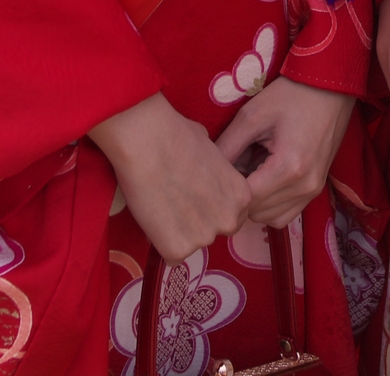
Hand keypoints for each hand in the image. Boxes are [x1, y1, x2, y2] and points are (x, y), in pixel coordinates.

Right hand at [90, 92, 250, 263]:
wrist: (148, 141)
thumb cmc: (177, 135)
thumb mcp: (212, 150)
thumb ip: (216, 174)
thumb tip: (207, 174)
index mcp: (241, 196)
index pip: (231, 214)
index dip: (211, 207)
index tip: (195, 197)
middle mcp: (229, 221)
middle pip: (214, 232)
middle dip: (198, 222)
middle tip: (177, 202)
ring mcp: (204, 238)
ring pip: (191, 243)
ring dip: (179, 231)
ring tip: (162, 203)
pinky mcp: (178, 250)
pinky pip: (171, 254)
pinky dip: (161, 241)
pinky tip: (154, 216)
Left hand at [214, 77, 354, 227]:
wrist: (330, 85)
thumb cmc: (291, 95)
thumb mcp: (252, 115)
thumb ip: (227, 146)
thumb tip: (207, 171)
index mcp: (288, 168)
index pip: (245, 200)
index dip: (227, 188)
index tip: (219, 171)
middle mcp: (304, 186)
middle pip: (256, 212)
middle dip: (240, 194)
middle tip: (236, 165)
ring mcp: (313, 190)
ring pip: (270, 218)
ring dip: (255, 201)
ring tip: (252, 169)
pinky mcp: (317, 189)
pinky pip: (286, 213)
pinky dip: (271, 203)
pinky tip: (265, 177)